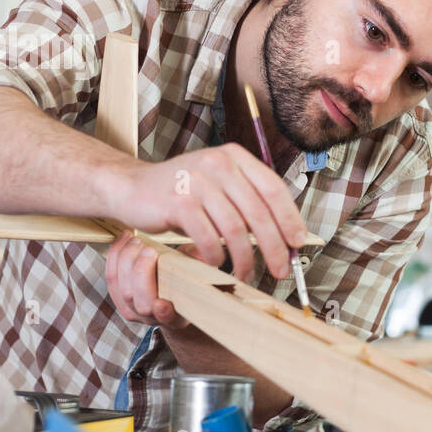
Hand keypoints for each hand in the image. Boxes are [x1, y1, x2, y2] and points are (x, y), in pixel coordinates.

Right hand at [103, 144, 306, 281]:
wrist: (132, 188)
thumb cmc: (181, 193)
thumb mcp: (218, 186)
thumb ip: (248, 202)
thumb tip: (285, 236)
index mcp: (235, 157)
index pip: (273, 188)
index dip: (290, 219)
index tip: (299, 243)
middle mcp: (218, 164)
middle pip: (259, 212)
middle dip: (274, 246)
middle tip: (281, 269)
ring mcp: (197, 181)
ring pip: (236, 229)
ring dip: (245, 259)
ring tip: (246, 274)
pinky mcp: (178, 202)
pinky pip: (209, 238)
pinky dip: (217, 258)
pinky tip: (218, 266)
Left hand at [106, 231, 189, 327]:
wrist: (169, 296)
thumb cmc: (185, 284)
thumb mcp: (198, 275)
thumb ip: (198, 265)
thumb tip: (201, 255)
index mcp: (175, 316)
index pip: (167, 318)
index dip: (163, 312)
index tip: (162, 303)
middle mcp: (150, 317)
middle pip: (139, 300)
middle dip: (142, 272)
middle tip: (150, 250)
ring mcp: (131, 309)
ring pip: (121, 288)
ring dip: (126, 260)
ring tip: (137, 241)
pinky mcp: (116, 297)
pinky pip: (111, 278)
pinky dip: (115, 256)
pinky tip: (125, 240)